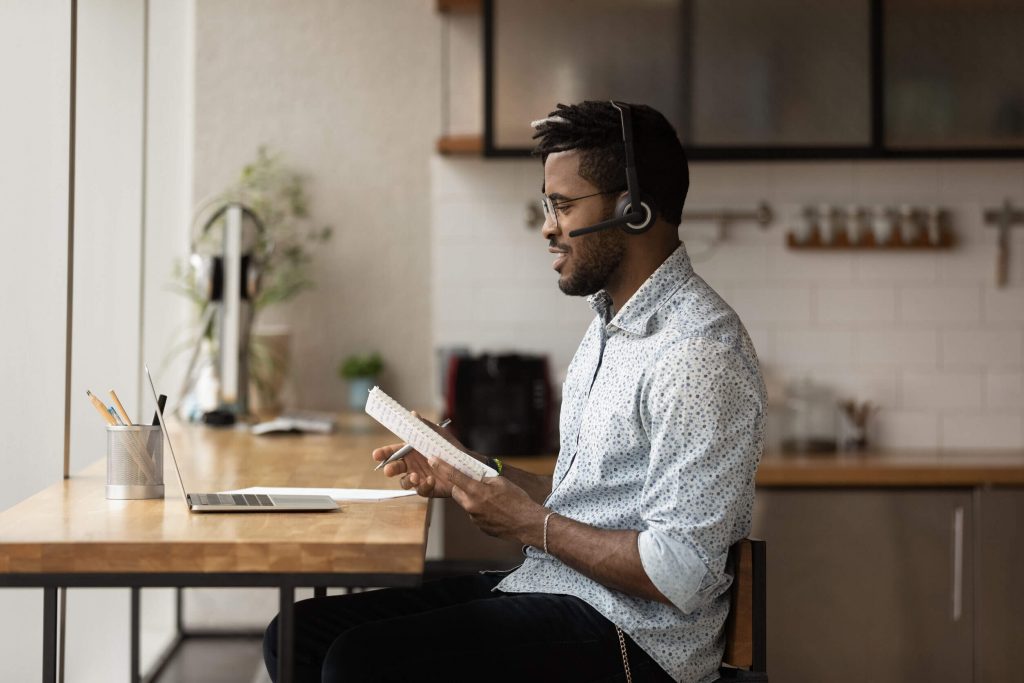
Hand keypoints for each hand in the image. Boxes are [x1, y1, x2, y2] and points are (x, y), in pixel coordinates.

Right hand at [370, 412, 475, 498]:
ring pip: (405, 482)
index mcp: (411, 451)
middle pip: (395, 468)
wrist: (466, 465)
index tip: (376, 455)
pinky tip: (431, 480)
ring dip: (407, 480)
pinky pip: (420, 490)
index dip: (384, 453)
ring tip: (416, 476)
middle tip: (389, 470)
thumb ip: (424, 426)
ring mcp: (419, 478)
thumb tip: (413, 414)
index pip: (394, 452)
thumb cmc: (450, 447)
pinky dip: (423, 486)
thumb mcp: (438, 435)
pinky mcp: (428, 489)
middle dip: (390, 469)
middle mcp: (412, 465)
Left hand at [428, 457, 546, 545]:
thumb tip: (475, 477)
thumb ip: (484, 479)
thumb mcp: (501, 482)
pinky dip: (481, 510)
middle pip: (457, 491)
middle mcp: (471, 506)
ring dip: (474, 499)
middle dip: (461, 486)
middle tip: (474, 482)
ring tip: (493, 500)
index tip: (432, 460)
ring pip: (467, 503)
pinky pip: (475, 514)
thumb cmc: (517, 501)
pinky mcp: (479, 526)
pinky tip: (496, 510)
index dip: (442, 467)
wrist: (527, 523)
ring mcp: (474, 518)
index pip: (454, 476)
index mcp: (477, 491)